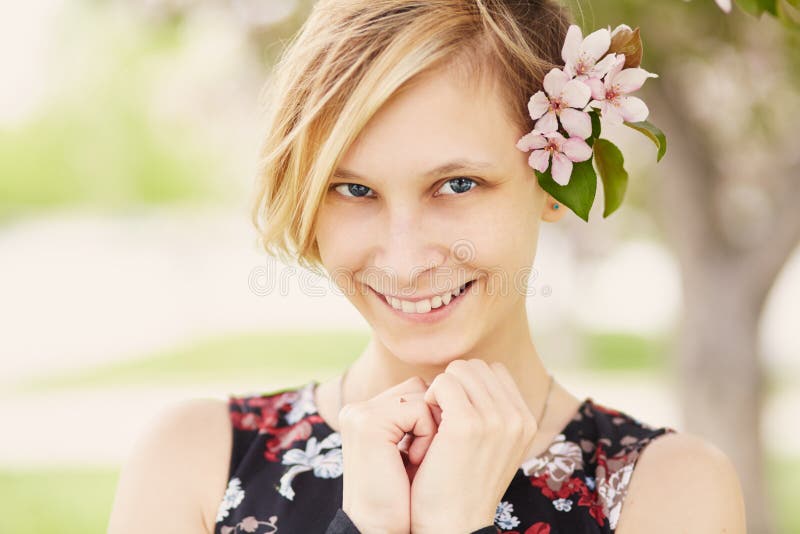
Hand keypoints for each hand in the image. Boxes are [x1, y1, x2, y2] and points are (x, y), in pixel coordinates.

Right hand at [338, 376, 437, 533]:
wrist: (383, 528)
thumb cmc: (405, 496)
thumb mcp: (409, 448)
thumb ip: (416, 417)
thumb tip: (454, 389)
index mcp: (364, 413)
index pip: (413, 391)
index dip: (431, 417)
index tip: (427, 452)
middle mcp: (358, 409)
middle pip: (418, 389)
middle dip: (432, 420)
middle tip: (424, 457)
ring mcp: (360, 413)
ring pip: (421, 396)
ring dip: (431, 428)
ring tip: (419, 459)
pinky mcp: (369, 422)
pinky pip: (419, 410)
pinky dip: (427, 436)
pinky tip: (416, 461)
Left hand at [409, 359, 538, 532]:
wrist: (452, 527)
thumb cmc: (461, 487)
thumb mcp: (491, 448)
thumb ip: (490, 413)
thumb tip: (469, 379)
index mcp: (526, 422)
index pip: (494, 371)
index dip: (468, 385)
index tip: (455, 412)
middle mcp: (517, 418)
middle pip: (476, 367)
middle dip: (454, 384)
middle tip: (441, 416)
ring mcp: (495, 419)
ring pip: (459, 370)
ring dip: (441, 389)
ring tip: (435, 421)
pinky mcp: (467, 424)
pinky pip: (443, 382)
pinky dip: (429, 397)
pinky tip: (427, 424)